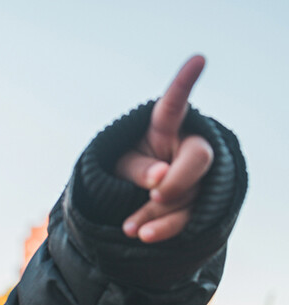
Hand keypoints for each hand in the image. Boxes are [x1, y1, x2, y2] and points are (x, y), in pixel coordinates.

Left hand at [114, 55, 214, 242]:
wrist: (131, 199)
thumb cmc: (124, 170)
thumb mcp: (118, 166)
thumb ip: (136, 168)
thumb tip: (159, 178)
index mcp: (164, 128)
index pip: (173, 104)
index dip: (184, 83)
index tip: (198, 58)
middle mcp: (186, 147)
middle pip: (198, 157)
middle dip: (176, 179)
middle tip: (154, 193)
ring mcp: (194, 176)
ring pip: (189, 193)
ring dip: (157, 212)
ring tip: (128, 228)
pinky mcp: (195, 203)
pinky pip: (186, 217)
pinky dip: (163, 228)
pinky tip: (142, 235)